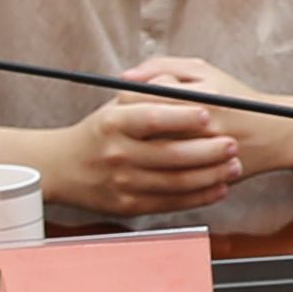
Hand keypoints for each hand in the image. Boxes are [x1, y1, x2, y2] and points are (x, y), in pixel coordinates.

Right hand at [45, 89, 243, 219]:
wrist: (60, 168)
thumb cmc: (99, 132)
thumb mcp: (115, 106)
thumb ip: (148, 94)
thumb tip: (184, 86)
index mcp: (113, 122)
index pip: (152, 117)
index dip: (182, 116)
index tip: (208, 113)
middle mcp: (117, 153)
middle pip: (170, 154)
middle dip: (208, 150)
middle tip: (232, 144)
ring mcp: (123, 182)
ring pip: (176, 181)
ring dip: (210, 175)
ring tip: (232, 165)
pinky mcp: (129, 205)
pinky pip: (171, 202)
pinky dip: (199, 196)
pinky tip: (218, 187)